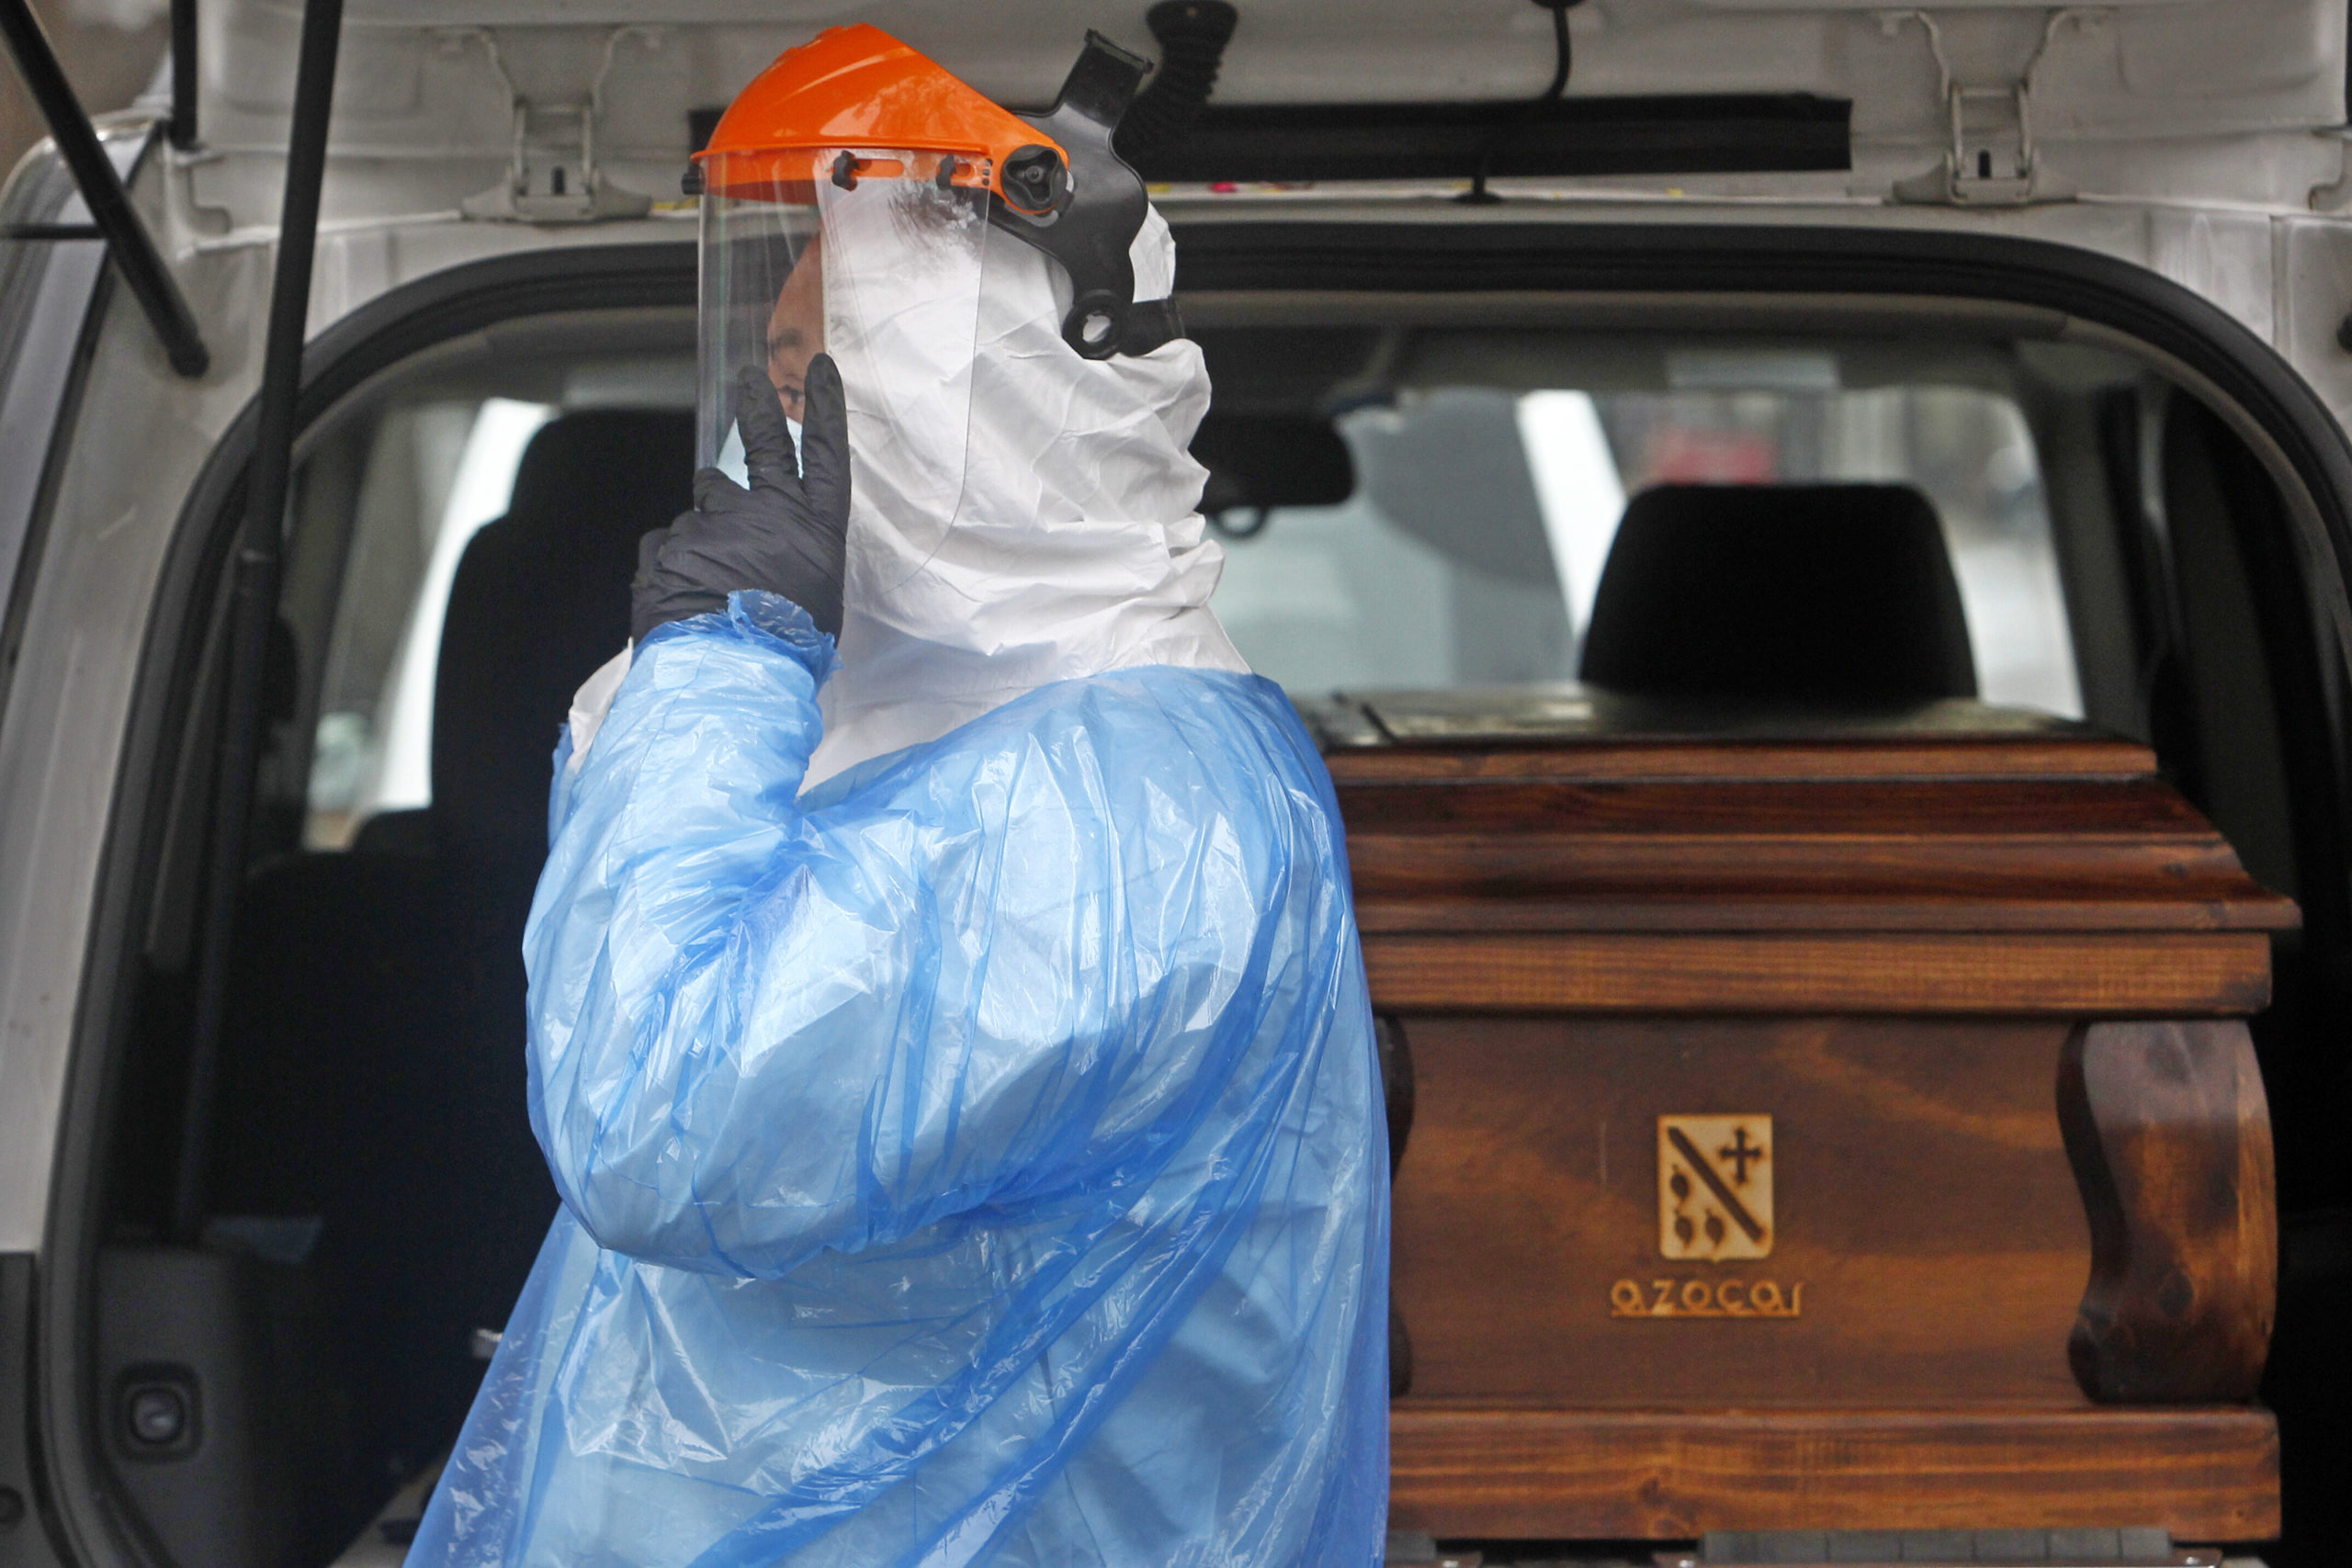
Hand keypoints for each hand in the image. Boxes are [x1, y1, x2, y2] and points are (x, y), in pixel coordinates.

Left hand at [631, 355, 849, 640]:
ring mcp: (712, 524)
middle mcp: (764, 514)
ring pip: (703, 503)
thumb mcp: (815, 605)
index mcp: (813, 532)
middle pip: (761, 445)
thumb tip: (771, 558)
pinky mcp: (668, 543)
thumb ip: (793, 563)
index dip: (826, 409)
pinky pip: (667, 544)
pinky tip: (683, 595)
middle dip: (756, 406)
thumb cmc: (785, 652)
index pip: (825, 455)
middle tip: (747, 380)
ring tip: (710, 570)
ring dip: (704, 523)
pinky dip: (672, 563)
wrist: (730, 678)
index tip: (820, 370)